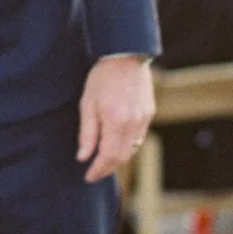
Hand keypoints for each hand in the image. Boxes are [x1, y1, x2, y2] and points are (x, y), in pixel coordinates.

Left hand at [77, 54, 153, 183]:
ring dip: (118, 158)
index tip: (88, 177)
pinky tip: (116, 144)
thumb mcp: (87, 103)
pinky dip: (127, 146)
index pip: (109, 157)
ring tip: (103, 161)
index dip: (98, 170)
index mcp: (116, 122)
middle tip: (94, 173)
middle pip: (122, 157)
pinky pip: (139, 137)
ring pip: (132, 149)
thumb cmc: (102, 78)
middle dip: (107, 168)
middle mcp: (134, 124)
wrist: (126, 56)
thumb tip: (83, 157)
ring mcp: (144, 119)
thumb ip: (87, 133)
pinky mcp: (149, 113)